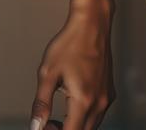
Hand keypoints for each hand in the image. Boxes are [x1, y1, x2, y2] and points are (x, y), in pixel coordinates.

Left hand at [30, 7, 115, 129]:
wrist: (92, 25)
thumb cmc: (70, 44)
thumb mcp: (48, 72)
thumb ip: (41, 102)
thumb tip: (36, 125)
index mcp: (83, 100)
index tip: (43, 127)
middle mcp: (99, 104)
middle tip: (47, 123)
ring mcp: (107, 99)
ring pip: (91, 125)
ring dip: (75, 125)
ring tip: (57, 116)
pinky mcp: (109, 92)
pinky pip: (98, 114)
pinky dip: (85, 116)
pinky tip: (72, 104)